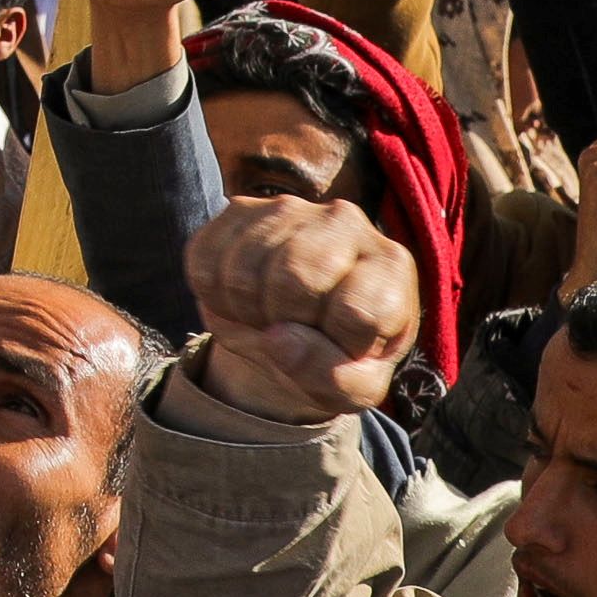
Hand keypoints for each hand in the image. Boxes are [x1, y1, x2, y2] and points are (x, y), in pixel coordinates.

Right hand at [183, 197, 422, 424]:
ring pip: (244, 270)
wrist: (292, 336)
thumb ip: (335, 378)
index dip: (338, 347)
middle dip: (284, 323)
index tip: (343, 347)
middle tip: (293, 331)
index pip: (355, 313)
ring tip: (267, 317)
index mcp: (390, 265)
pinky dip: (214, 296)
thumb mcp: (355, 388)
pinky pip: (206, 259)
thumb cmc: (338, 359)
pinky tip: (241, 297)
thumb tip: (278, 339)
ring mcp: (290, 208)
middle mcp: (346, 221)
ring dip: (246, 312)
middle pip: (294, 279)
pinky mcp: (239, 210)